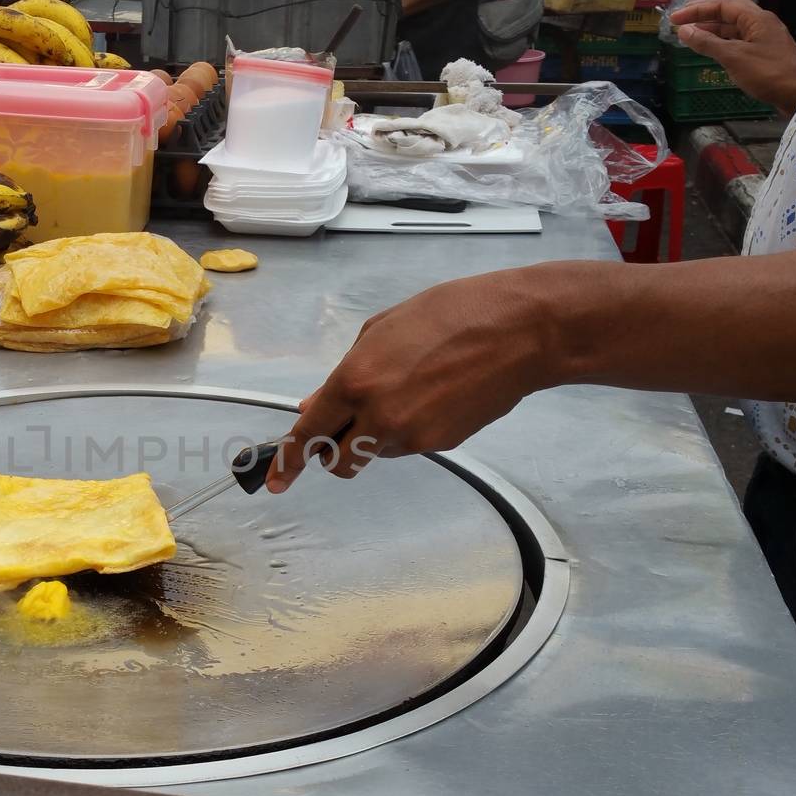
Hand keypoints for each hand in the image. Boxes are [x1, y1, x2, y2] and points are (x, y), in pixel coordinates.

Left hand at [266, 267, 556, 493]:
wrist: (520, 331)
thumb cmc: (451, 314)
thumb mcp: (381, 330)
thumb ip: (342, 374)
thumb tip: (314, 406)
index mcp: (355, 381)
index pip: (309, 433)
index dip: (288, 461)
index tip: (275, 481)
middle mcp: (378, 416)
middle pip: (339, 460)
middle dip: (334, 449)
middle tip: (348, 423)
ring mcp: (411, 437)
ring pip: (374, 452)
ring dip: (375, 434)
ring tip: (407, 389)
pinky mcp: (441, 445)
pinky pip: (407, 446)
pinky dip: (406, 430)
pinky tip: (431, 396)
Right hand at [669, 0, 795, 113]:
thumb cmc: (769, 73)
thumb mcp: (734, 57)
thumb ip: (707, 43)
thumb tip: (684, 31)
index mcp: (756, 18)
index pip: (723, 5)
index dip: (697, 10)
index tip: (675, 19)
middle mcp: (760, 24)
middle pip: (728, 14)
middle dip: (703, 18)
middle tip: (680, 24)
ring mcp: (763, 40)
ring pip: (732, 30)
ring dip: (711, 32)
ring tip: (689, 38)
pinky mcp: (764, 55)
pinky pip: (738, 43)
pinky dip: (721, 45)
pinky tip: (710, 52)